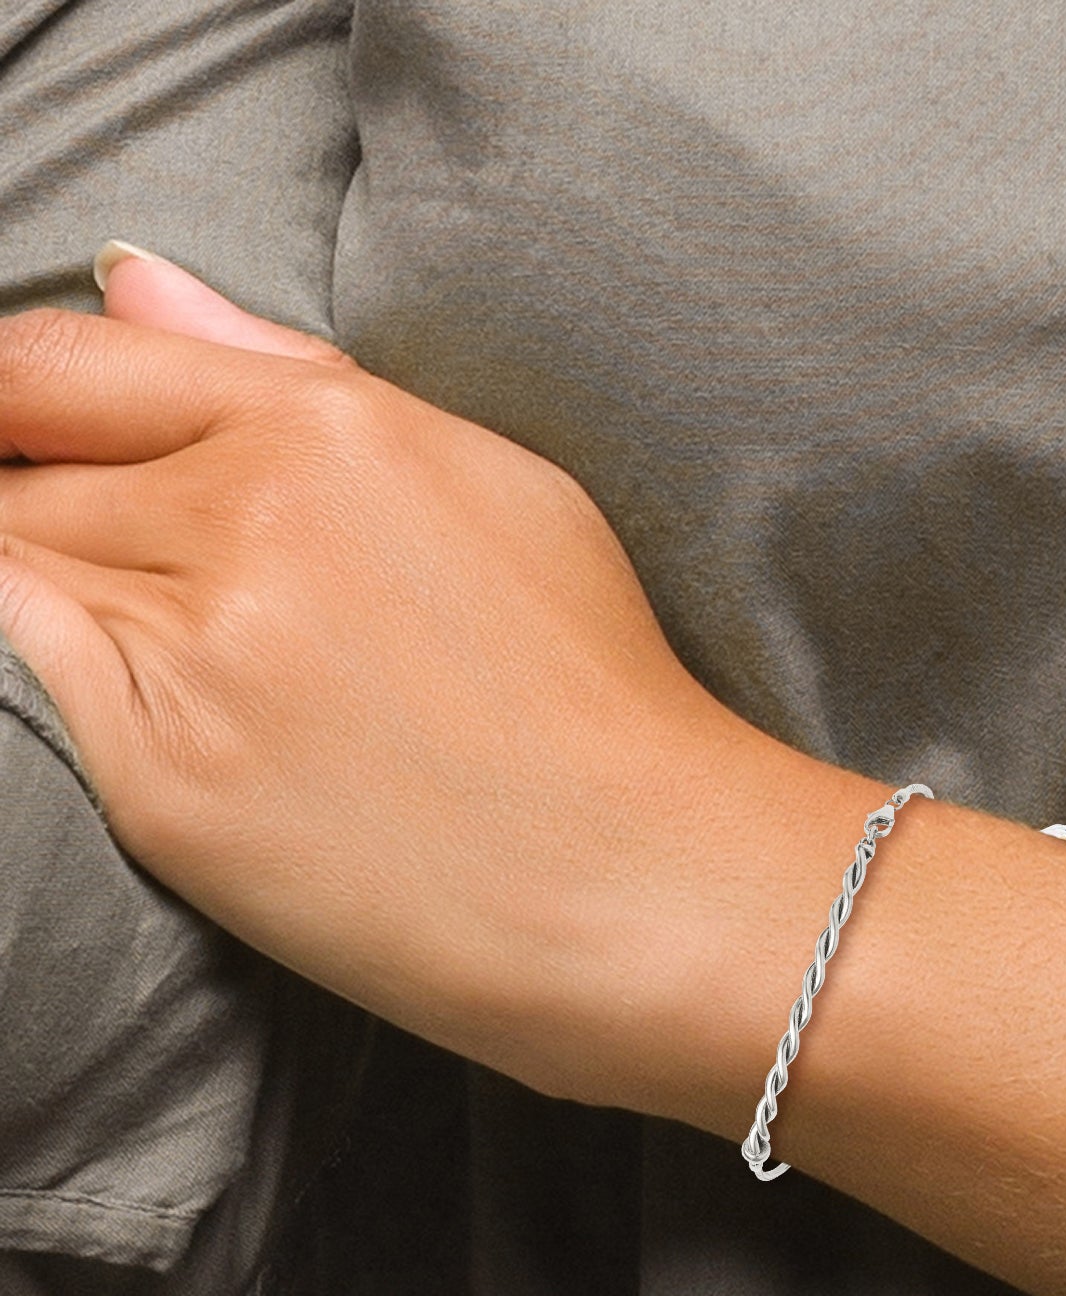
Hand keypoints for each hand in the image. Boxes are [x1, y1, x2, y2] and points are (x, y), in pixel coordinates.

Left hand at [0, 248, 758, 1105]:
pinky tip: (183, 712)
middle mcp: (251, 522)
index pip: (67, 365)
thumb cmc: (595, 687)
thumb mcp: (494, 484)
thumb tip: (136, 284)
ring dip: (67, 596)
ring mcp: (199, 655)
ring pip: (19, 571)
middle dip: (47, 504)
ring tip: (203, 659)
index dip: (14, 397)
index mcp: (334, 432)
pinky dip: (62, 677)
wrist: (641, 880)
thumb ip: (295, 374)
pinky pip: (36, 685)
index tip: (27, 436)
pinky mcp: (165, 786)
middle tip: (158, 581)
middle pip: (29, 471)